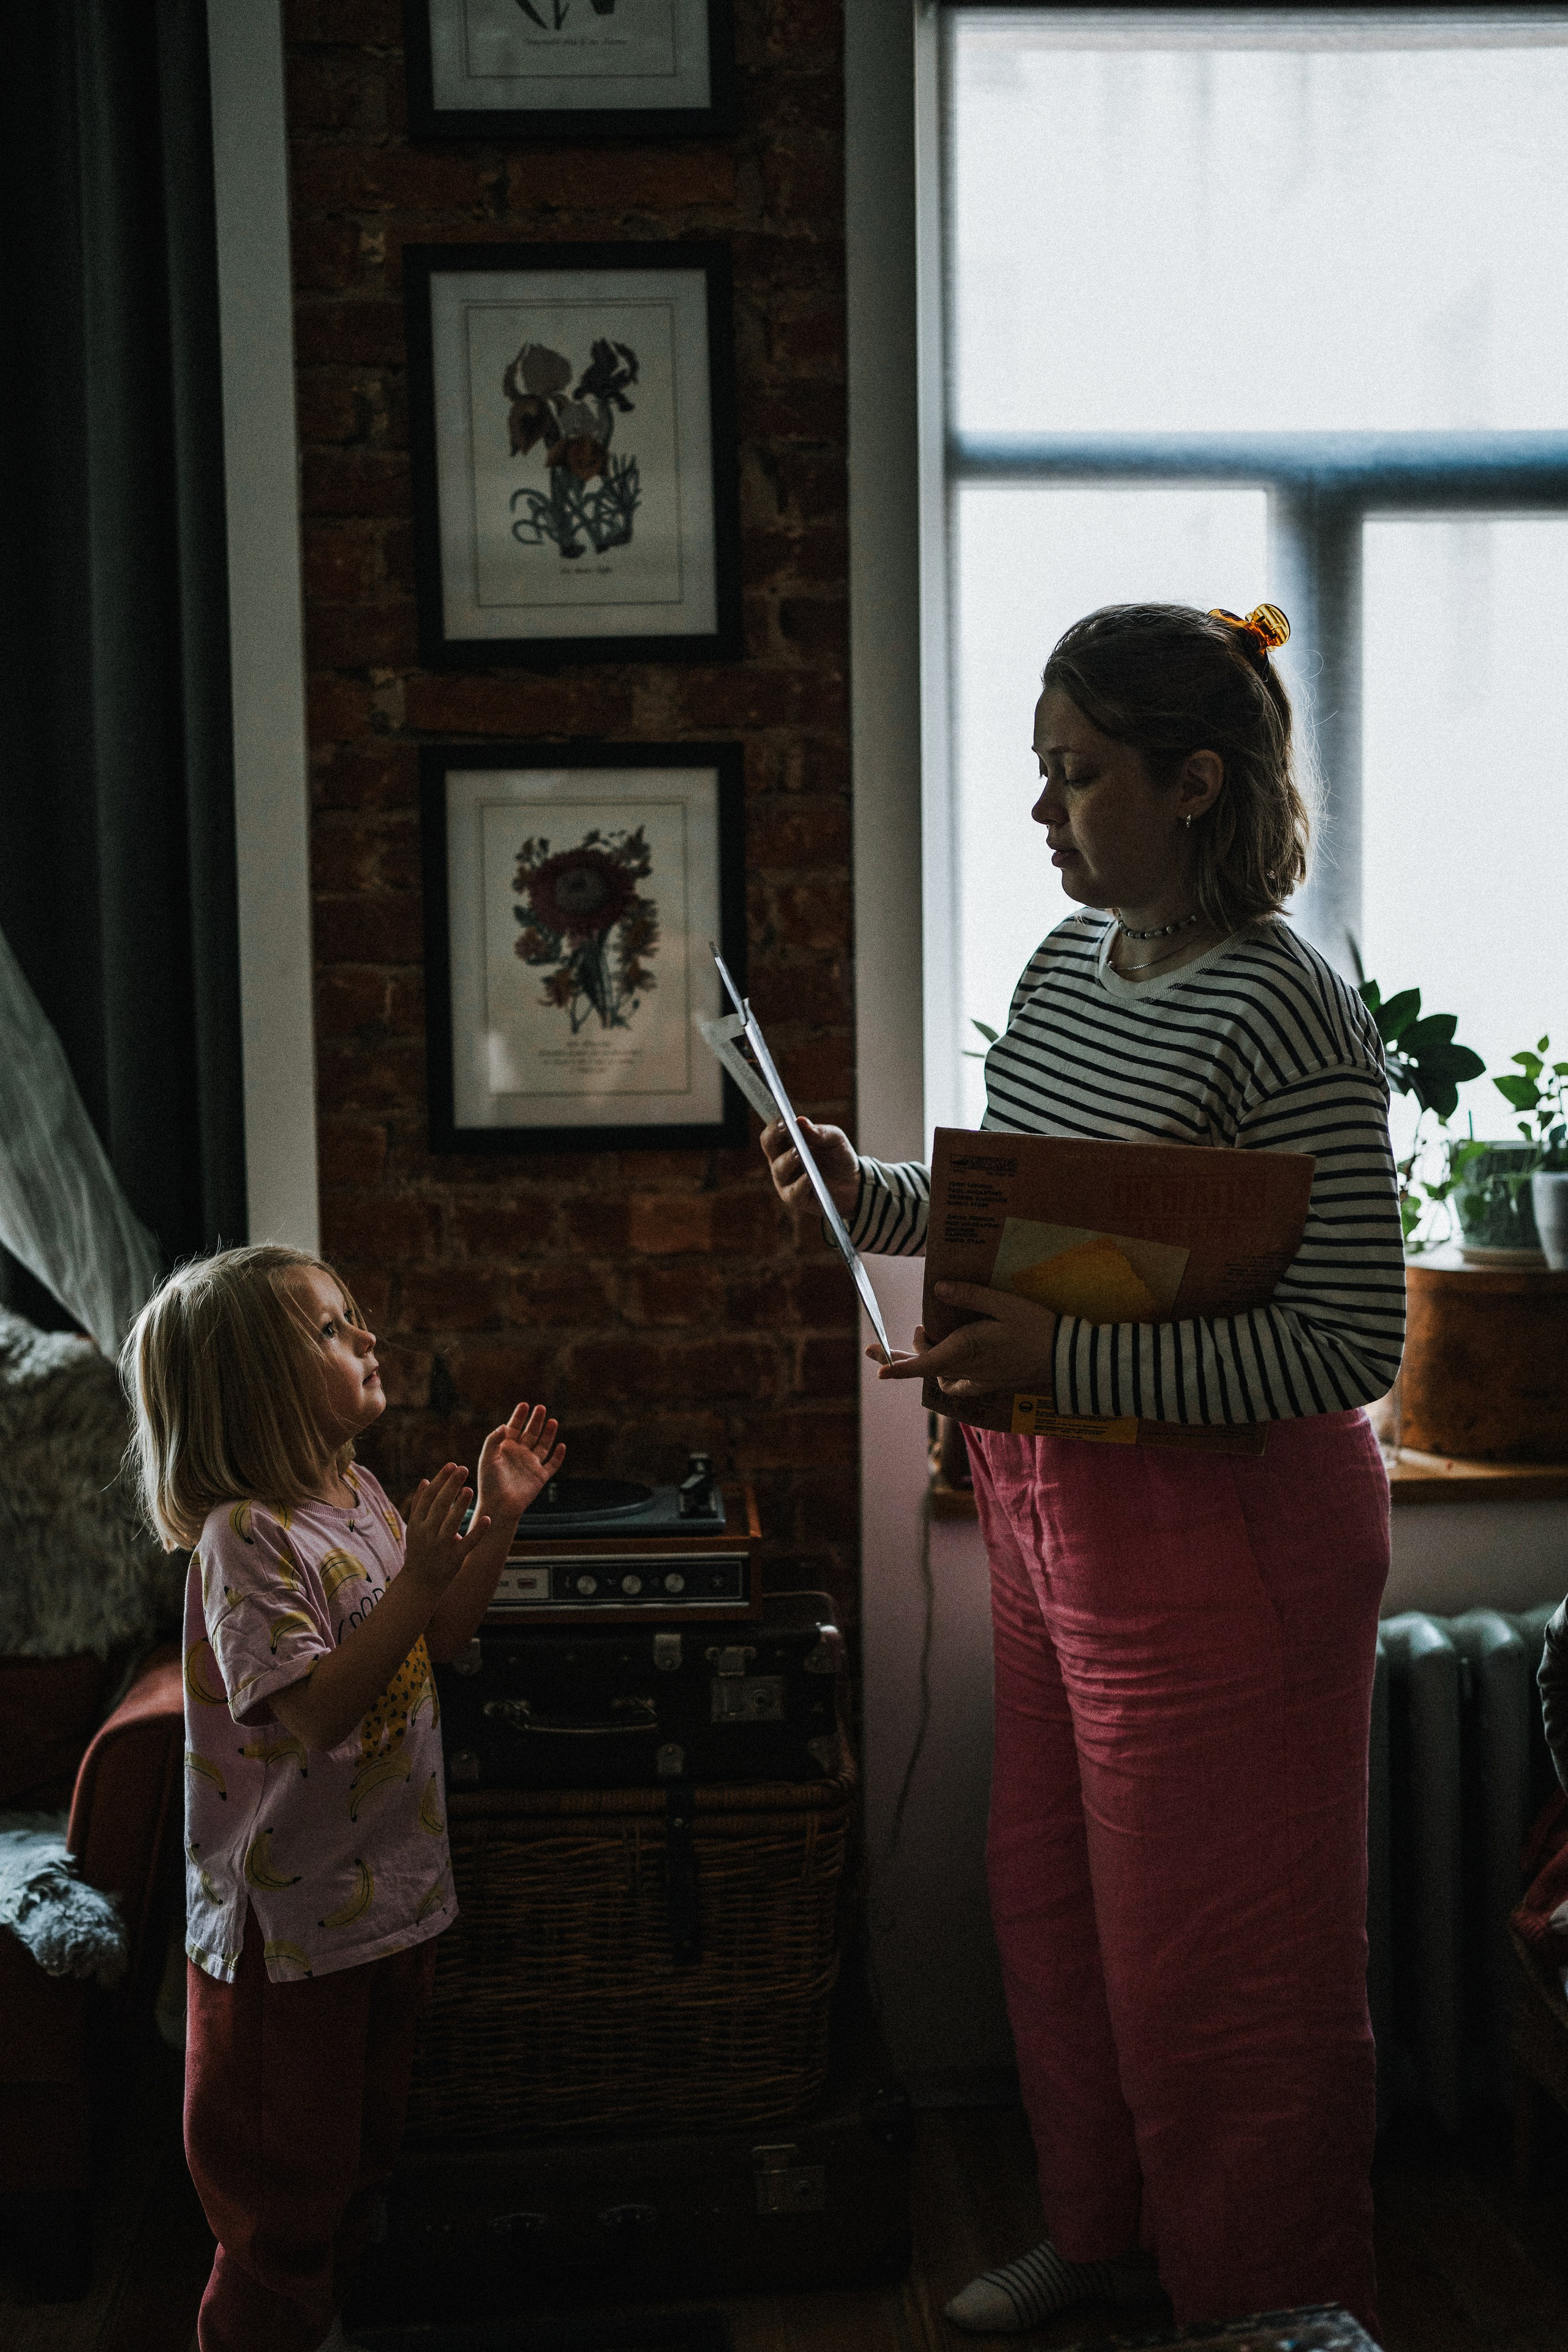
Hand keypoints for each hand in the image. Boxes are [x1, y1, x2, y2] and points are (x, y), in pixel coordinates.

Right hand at [401, 1462, 488, 1597]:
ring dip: (461, 1505)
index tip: (452, 1465)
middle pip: (439, 1506)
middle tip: (464, 1468)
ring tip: (470, 1489)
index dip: (440, 1480)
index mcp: (416, 1524)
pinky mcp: (455, 1558)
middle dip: (451, 1486)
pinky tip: (487, 1518)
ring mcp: (441, 1547)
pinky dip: (478, 1531)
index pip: (428, 1497)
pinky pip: (468, 1543)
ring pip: (451, 1523)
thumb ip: (419, 1505)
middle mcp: (427, 1534)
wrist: (420, 1583)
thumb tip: (425, 1480)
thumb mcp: (414, 1528)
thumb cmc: (419, 1550)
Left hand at [475, 1402, 566, 1527]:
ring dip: (548, 1433)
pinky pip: (552, 1464)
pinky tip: (561, 1445)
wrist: (499, 1506)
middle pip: (530, 1433)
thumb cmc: (489, 1483)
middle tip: (540, 1407)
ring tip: (552, 1421)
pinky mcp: (540, 1477)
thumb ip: (493, 1441)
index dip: (519, 1417)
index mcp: (505, 1449)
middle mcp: (519, 1454)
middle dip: (535, 1420)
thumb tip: (504, 1425)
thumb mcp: (487, 1459)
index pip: (514, 1428)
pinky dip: (558, 1456)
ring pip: (543, 1445)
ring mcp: (531, 1465)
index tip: (524, 1404)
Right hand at [761, 1119, 859, 1215]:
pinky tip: (808, 1178)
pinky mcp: (795, 1199)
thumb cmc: (838, 1157)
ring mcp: (786, 1181)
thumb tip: (800, 1120)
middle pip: (769, 1146)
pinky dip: (800, 1185)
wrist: (853, 1183)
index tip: (782, 1118)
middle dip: (775, 1136)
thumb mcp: (835, 1139)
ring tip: (798, 1153)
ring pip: (779, 1169)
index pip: (772, 1132)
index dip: (774, 1125)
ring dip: (788, 1160)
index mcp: (786, 1144)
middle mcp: (781, 1161)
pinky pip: (793, 1192)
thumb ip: (820, 1131)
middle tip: (785, 1128)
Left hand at [872, 1282, 1058, 1397]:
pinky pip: (960, 1384)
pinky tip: (955, 1359)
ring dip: (932, 1360)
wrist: (1066, 1359)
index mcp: (966, 1349)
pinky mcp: (990, 1384)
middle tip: (918, 1327)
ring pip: (942, 1374)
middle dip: (914, 1350)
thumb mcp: (1004, 1304)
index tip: (878, 1371)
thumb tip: (938, 1290)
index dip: (898, 1367)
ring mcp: (979, 1380)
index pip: (923, 1363)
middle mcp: (967, 1368)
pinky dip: (950, 1373)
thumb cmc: (1036, 1327)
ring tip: (934, 1337)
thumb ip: (970, 1296)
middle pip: (929, 1366)